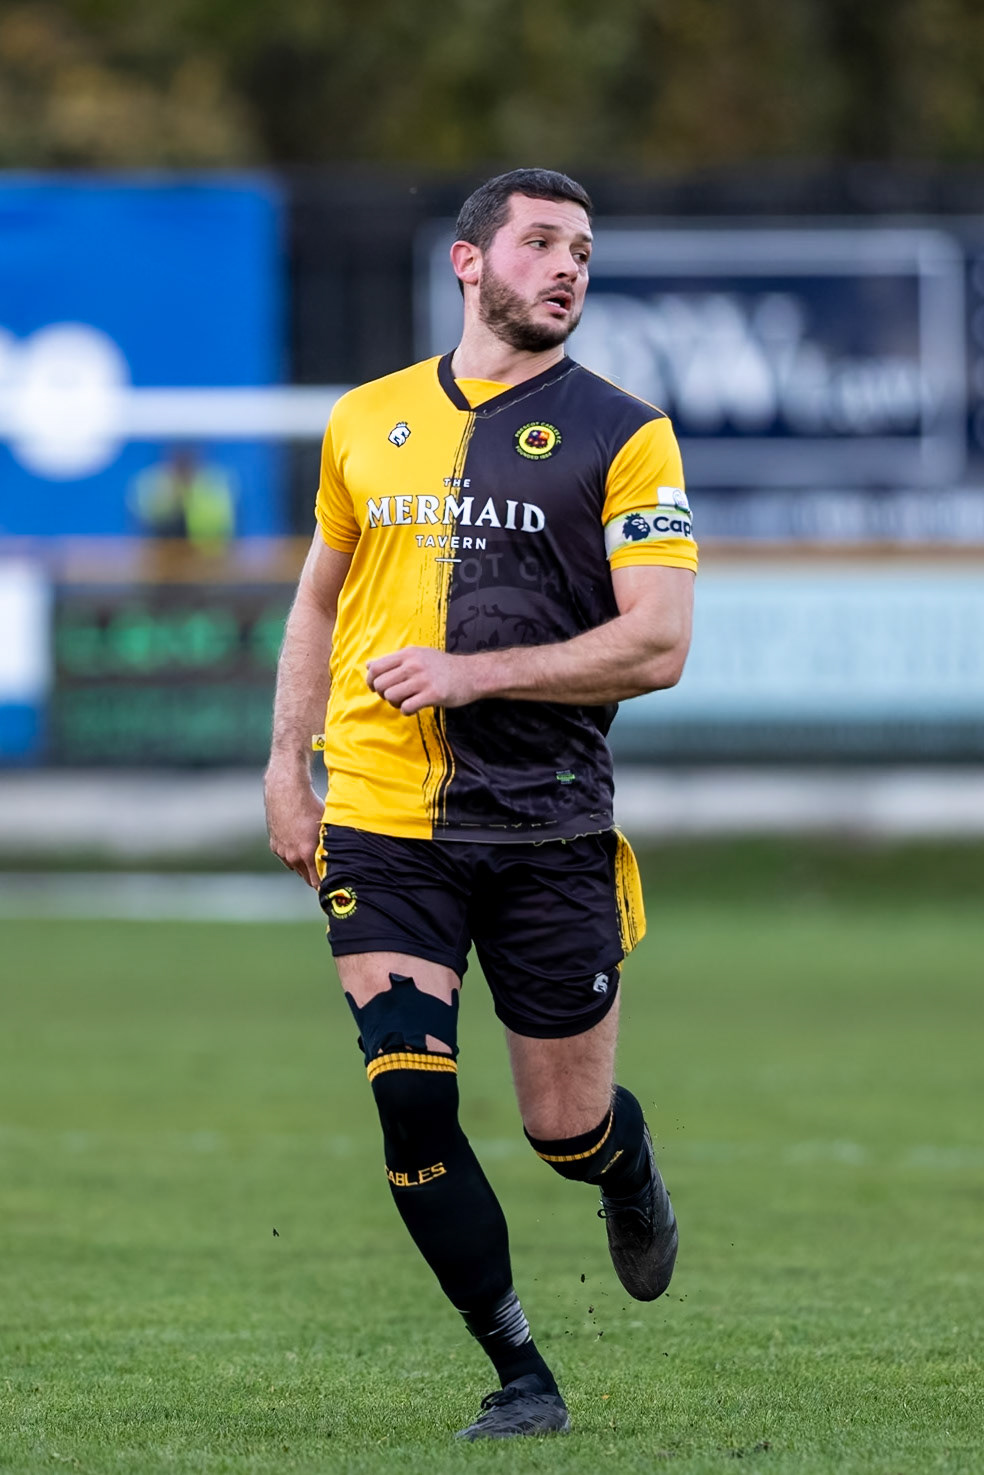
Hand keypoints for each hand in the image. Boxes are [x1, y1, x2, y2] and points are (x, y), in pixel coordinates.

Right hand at [263, 765, 323, 887]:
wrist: (286, 792)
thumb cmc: (310, 806)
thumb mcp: (326, 825)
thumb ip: (331, 844)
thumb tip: (345, 856)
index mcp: (306, 853)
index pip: (317, 881)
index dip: (326, 884)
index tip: (335, 885)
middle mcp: (292, 856)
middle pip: (306, 878)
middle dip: (317, 879)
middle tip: (328, 877)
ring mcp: (282, 851)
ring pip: (296, 868)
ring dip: (305, 867)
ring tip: (315, 862)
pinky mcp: (274, 845)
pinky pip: (286, 858)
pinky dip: (294, 857)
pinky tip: (301, 849)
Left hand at [366, 646, 482, 714]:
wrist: (472, 674)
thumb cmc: (442, 667)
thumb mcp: (419, 655)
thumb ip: (394, 660)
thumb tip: (368, 665)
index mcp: (408, 654)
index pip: (376, 667)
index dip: (371, 681)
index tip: (377, 688)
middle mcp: (413, 664)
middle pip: (380, 684)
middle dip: (383, 694)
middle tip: (395, 697)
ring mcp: (423, 679)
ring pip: (391, 696)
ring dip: (395, 704)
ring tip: (405, 702)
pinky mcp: (433, 694)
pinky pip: (407, 707)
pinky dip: (406, 711)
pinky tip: (414, 708)